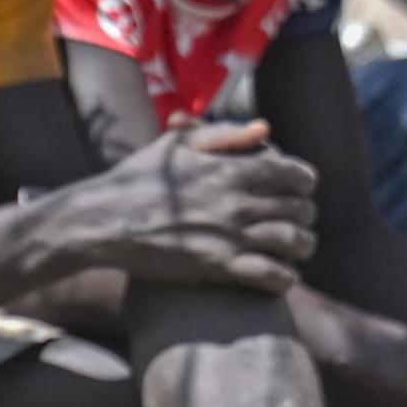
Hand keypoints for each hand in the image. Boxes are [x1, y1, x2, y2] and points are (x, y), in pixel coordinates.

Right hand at [50, 119, 316, 291]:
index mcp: (232, 170)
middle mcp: (238, 203)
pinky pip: (273, 276)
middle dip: (305, 215)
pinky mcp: (218, 267)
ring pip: (294, 243)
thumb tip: (265, 129)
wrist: (101, 220)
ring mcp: (230, 236)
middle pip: (301, 210)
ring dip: (302, 246)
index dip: (305, 182)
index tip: (299, 188)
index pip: (296, 175)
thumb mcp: (177, 145)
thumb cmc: (136, 178)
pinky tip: (280, 275)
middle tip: (297, 220)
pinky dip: (285, 277)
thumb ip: (225, 134)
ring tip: (296, 249)